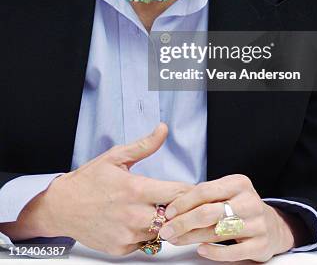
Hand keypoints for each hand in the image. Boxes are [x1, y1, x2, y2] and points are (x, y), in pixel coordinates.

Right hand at [19, 123, 191, 255]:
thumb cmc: (88, 180)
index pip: (179, 193)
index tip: (191, 189)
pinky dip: (145, 234)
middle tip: (175, 202)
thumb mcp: (116, 157)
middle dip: (179, 209)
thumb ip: (144, 145)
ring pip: (162, 232)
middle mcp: (134, 215)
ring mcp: (128, 234)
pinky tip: (136, 222)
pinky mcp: (121, 249)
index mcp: (136, 189)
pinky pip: (145, 243)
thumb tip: (162, 130)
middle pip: (175, 216)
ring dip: (162, 222)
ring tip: (153, 210)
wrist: (62, 207)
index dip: (189, 191)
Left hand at [160, 174, 294, 261]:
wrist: (274, 226)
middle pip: (208, 212)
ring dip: (191, 238)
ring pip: (216, 232)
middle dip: (183, 222)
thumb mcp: (228, 194)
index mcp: (239, 183)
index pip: (204, 190)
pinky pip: (232, 251)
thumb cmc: (241, 208)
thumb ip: (205, 198)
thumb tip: (173, 209)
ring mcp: (256, 223)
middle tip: (166, 230)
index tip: (169, 212)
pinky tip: (200, 249)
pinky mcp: (260, 245)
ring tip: (176, 240)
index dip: (183, 202)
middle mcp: (249, 201)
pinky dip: (214, 252)